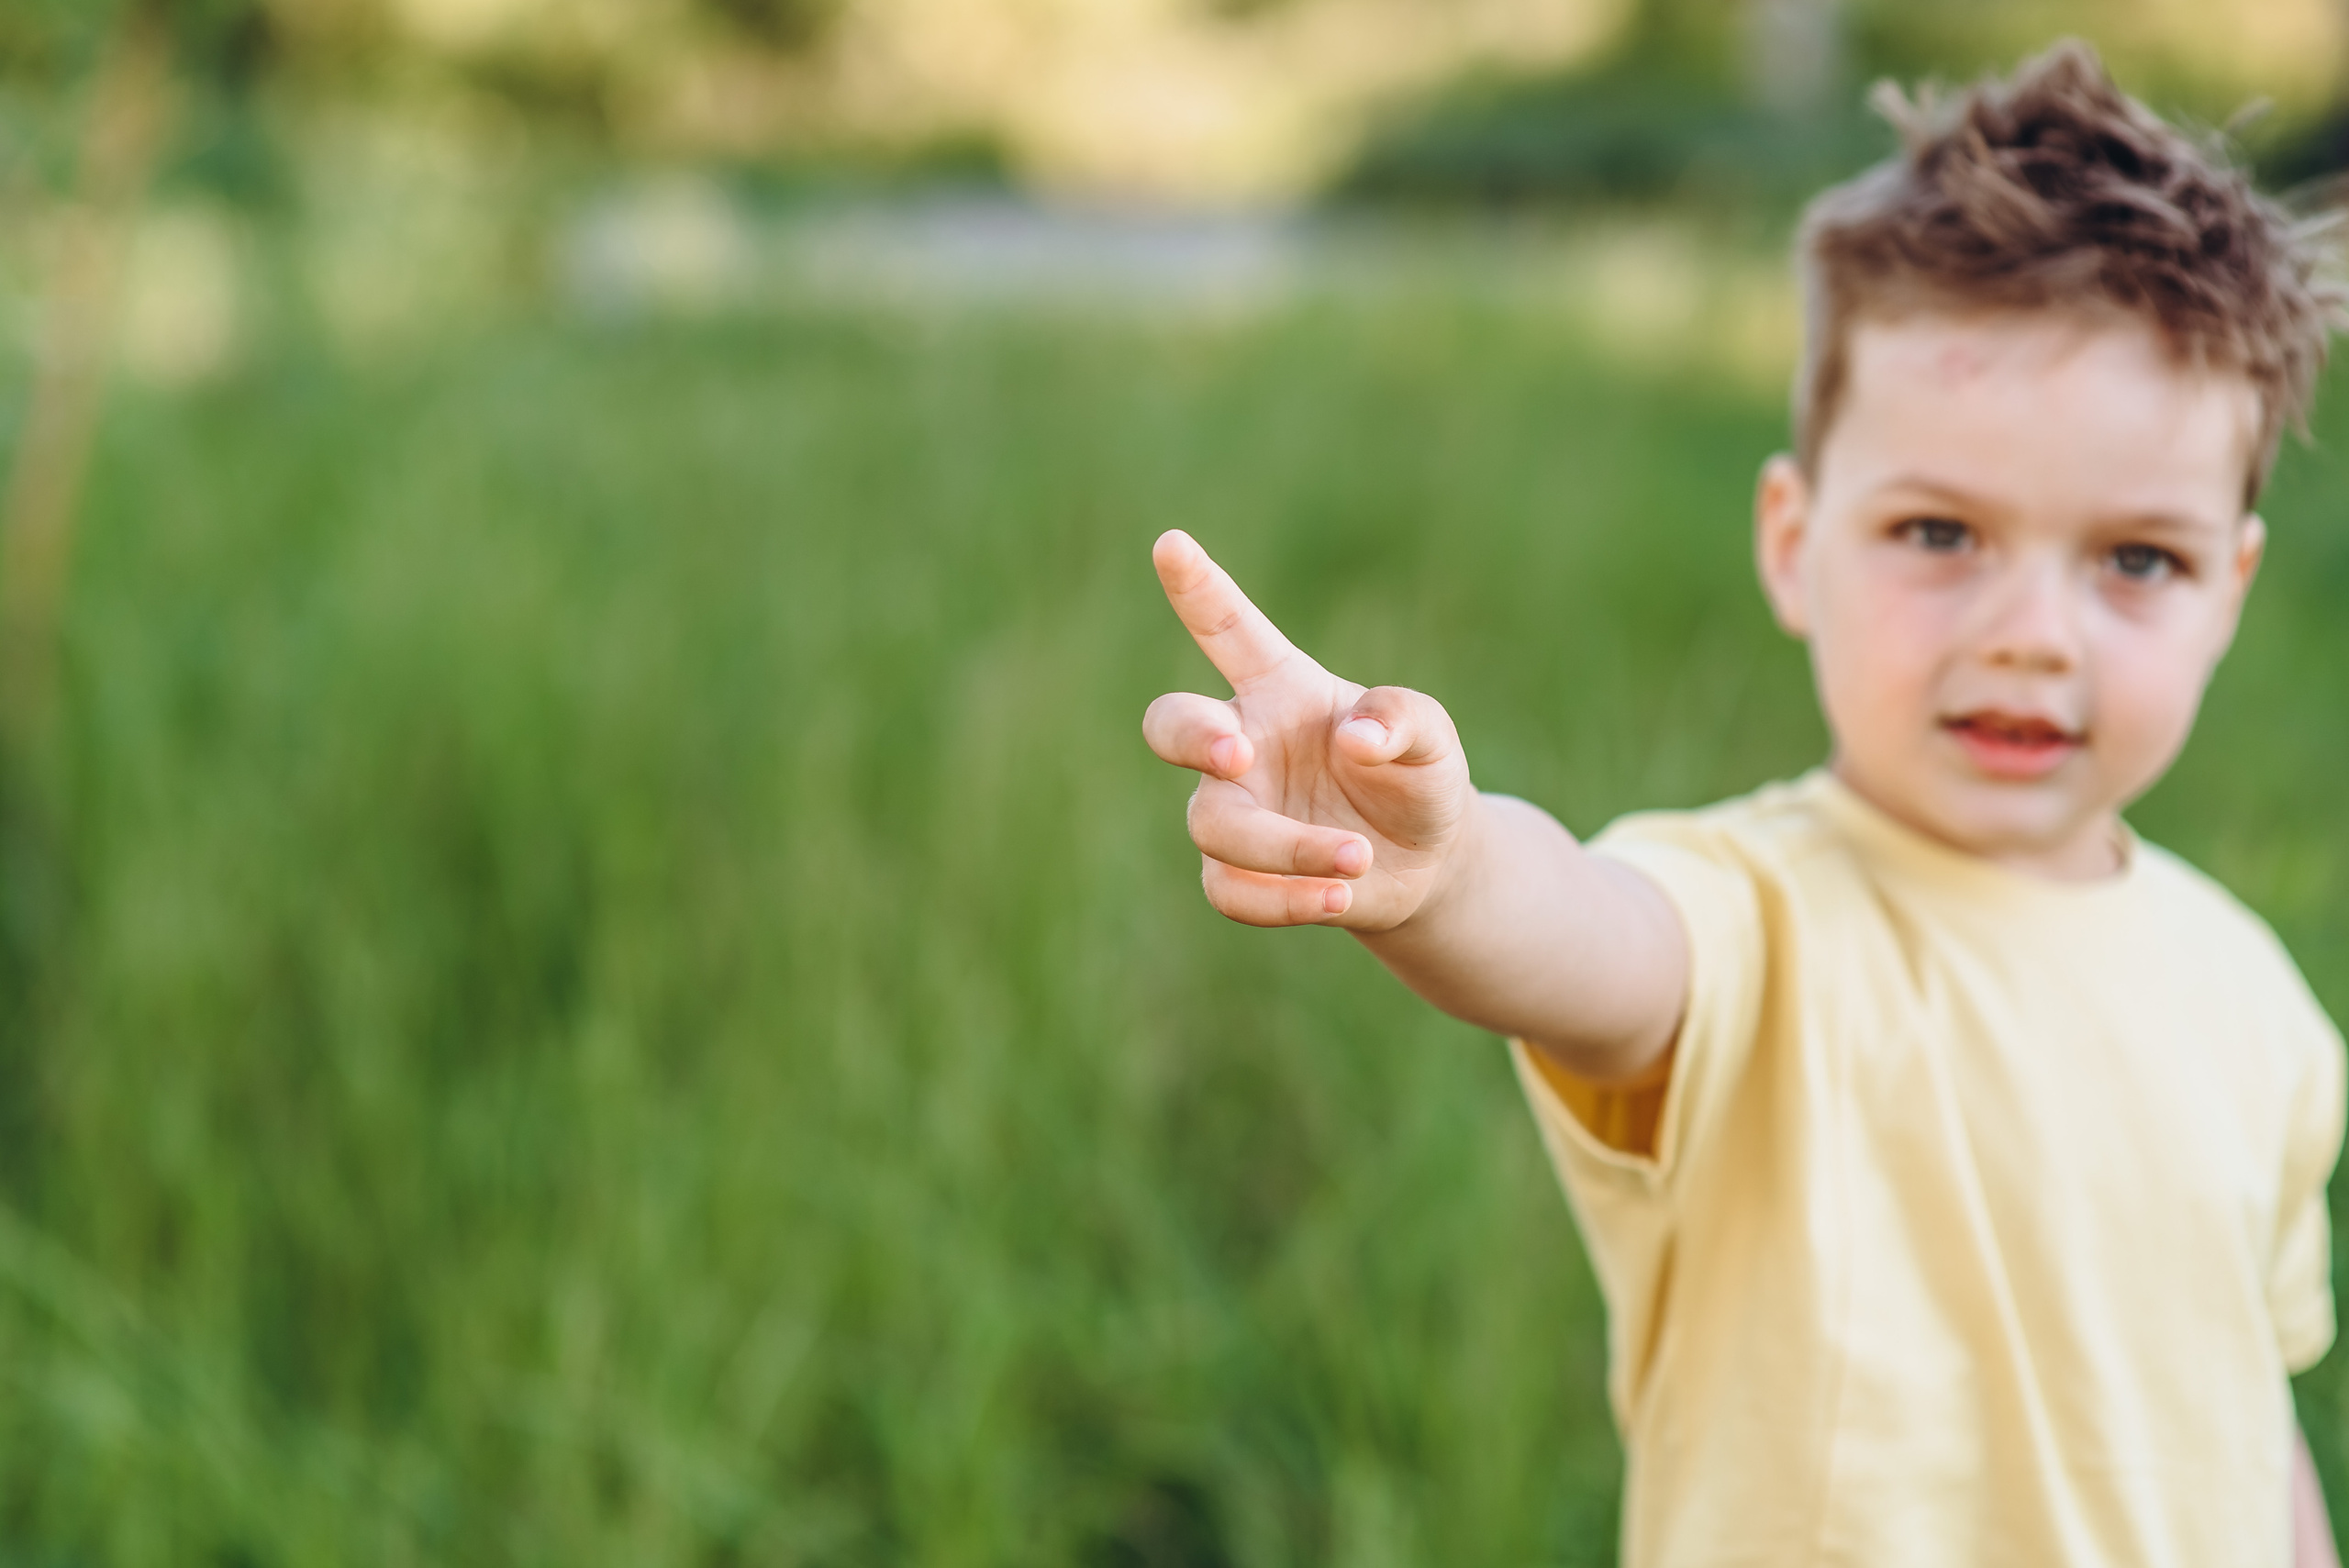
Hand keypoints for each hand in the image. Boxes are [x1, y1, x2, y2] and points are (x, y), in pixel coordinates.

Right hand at [1143, 530, 1475, 929]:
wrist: (1424, 862)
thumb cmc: (1417, 778)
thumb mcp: (1431, 738)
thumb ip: (1401, 719)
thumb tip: (1352, 741)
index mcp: (1280, 689)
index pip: (1229, 631)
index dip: (1198, 590)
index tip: (1170, 544)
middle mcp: (1243, 743)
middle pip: (1170, 725)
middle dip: (1191, 737)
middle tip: (1239, 753)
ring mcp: (1233, 809)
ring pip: (1213, 825)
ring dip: (1284, 847)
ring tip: (1356, 858)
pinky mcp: (1237, 872)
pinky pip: (1228, 888)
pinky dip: (1284, 898)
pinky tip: (1339, 896)